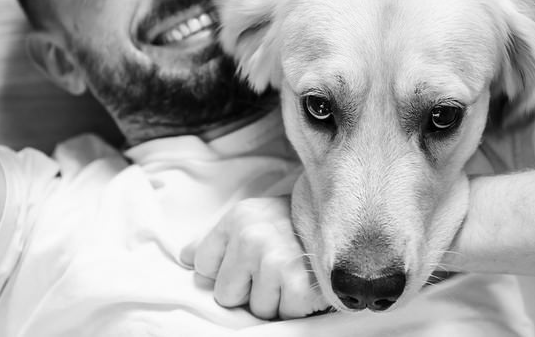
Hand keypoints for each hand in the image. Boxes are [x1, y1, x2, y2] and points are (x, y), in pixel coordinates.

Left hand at [181, 197, 328, 319]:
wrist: (351, 223)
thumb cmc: (297, 226)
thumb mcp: (256, 220)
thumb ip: (219, 240)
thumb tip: (183, 257)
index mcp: (238, 218)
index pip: (202, 265)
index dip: (225, 271)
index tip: (249, 263)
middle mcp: (252, 236)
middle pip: (225, 294)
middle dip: (250, 290)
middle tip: (276, 270)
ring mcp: (274, 261)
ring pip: (256, 310)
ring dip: (276, 300)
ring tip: (294, 275)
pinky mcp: (297, 285)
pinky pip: (283, 315)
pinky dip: (297, 307)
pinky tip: (308, 284)